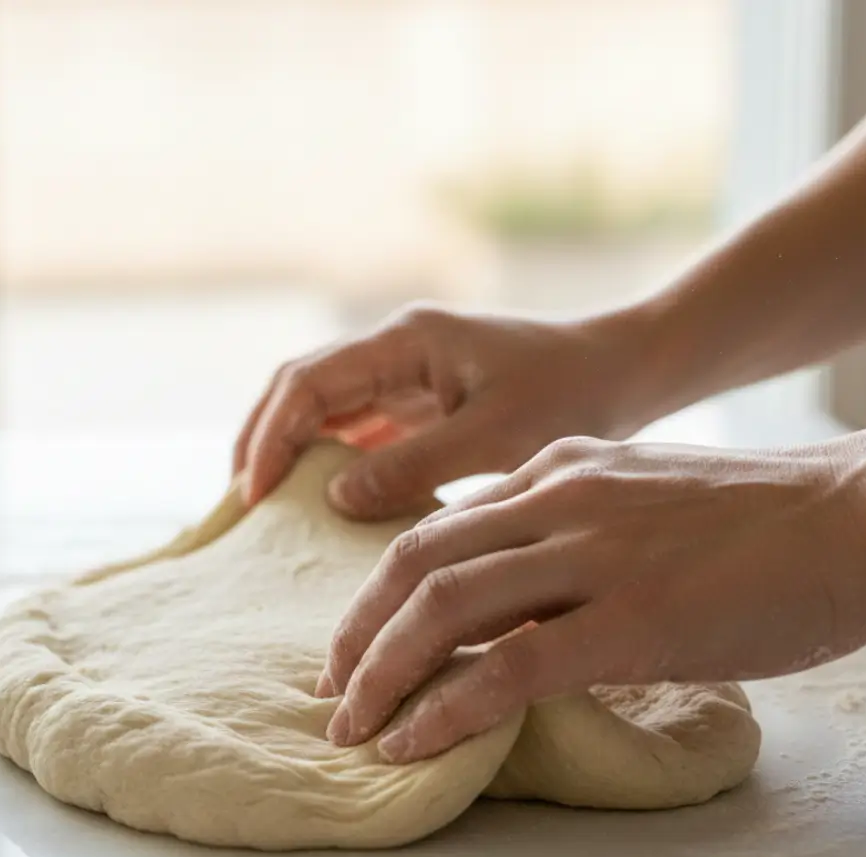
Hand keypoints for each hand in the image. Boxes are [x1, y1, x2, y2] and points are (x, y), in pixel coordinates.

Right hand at [233, 303, 651, 518]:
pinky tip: (321, 500)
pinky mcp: (422, 400)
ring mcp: (406, 373)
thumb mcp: (496, 437)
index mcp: (407, 340)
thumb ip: (414, 465)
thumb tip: (335, 497)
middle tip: (241, 504)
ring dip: (290, 450)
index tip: (252, 494)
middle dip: (263, 440)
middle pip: (300, 388)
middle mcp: (396, 349)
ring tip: (265, 506)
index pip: (309, 381)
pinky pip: (358, 427)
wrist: (624, 370)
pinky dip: (330, 460)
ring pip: (324, 407)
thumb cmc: (572, 394)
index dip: (271, 436)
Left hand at [318, 432, 865, 761]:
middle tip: (331, 686)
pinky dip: (445, 707)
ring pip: (443, 607)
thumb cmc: (754, 517)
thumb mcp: (638, 493)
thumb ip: (567, 523)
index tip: (356, 638)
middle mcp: (557, 501)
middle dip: (357, 632)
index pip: (435, 528)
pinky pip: (507, 666)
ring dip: (382, 671)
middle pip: (415, 563)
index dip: (379, 589)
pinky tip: (411, 741)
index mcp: (555, 469)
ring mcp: (591, 557)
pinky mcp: (632, 620)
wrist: (853, 515)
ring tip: (350, 724)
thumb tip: (514, 587)